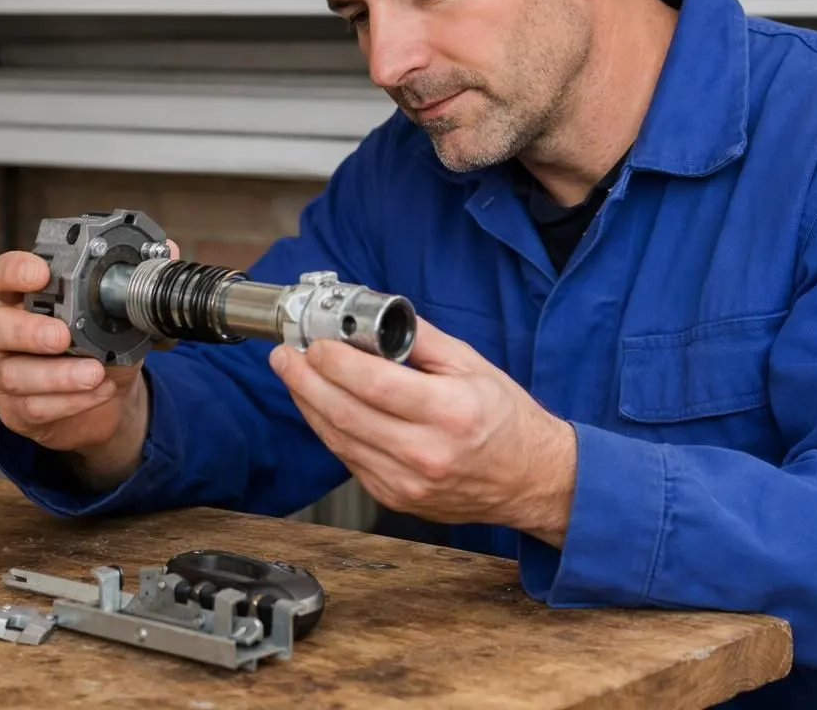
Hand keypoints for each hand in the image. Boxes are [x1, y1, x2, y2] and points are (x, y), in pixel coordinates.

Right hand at [0, 242, 177, 485]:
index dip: (14, 272)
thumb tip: (166, 250)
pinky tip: (99, 391)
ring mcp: (6, 372)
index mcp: (27, 298)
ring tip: (95, 373)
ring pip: (12, 374)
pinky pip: (33, 407)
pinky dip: (71, 401)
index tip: (40, 273)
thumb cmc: (105, 347)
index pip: (2, 275)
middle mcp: (7, 332)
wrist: (111, 400)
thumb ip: (139, 284)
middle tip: (63, 336)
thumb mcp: (124, 315)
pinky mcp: (16, 410)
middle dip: (28, 331)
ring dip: (57, 375)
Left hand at [268, 318, 576, 545]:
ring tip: (294, 375)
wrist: (531, 480)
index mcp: (450, 412)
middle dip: (305, 381)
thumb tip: (374, 318)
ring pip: (339, 440)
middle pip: (346, 414)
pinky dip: (329, 430)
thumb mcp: (472, 365)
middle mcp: (427, 453)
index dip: (335, 362)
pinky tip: (321, 406)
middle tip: (284, 356)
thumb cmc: (507, 420)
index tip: (313, 343)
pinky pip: (349, 460)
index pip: (375, 385)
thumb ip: (420, 339)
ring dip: (309, 404)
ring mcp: (408, 482)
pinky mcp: (396, 498)